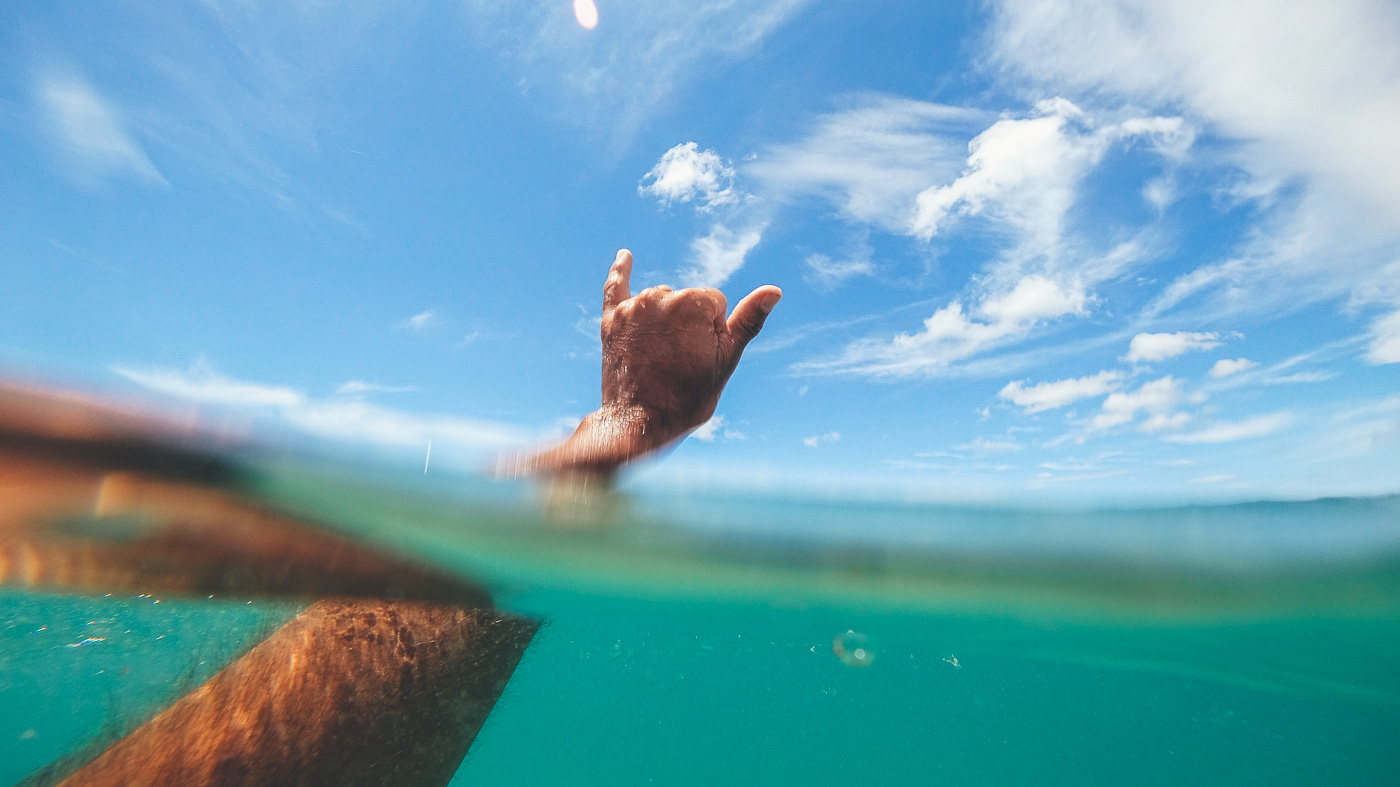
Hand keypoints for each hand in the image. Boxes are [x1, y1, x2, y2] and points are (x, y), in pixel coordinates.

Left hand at [516, 249, 780, 477]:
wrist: (640, 423)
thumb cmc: (688, 395)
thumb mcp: (726, 360)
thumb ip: (748, 321)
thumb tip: (774, 291)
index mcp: (694, 302)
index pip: (715, 304)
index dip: (713, 332)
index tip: (699, 356)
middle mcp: (661, 296)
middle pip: (687, 300)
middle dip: (687, 326)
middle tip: (678, 361)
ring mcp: (633, 307)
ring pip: (661, 300)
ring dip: (663, 320)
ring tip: (658, 356)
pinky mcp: (612, 319)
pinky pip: (616, 286)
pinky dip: (621, 271)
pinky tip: (625, 256)